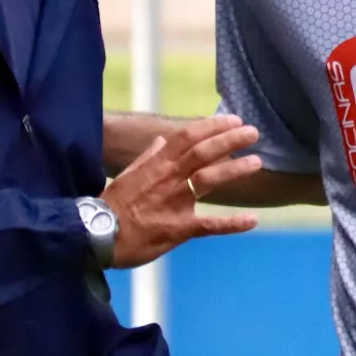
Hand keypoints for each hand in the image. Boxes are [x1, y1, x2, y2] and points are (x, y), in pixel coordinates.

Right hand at [102, 115, 263, 267]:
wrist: (98, 236)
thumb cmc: (112, 206)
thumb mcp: (127, 175)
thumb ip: (147, 158)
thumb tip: (160, 141)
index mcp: (157, 164)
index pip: (188, 137)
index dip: (212, 126)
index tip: (232, 120)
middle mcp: (169, 178)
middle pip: (204, 152)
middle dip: (230, 140)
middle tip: (253, 132)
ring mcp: (176, 202)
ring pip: (210, 179)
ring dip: (235, 170)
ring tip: (257, 163)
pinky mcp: (180, 228)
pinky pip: (210, 225)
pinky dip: (233, 223)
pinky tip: (253, 221)